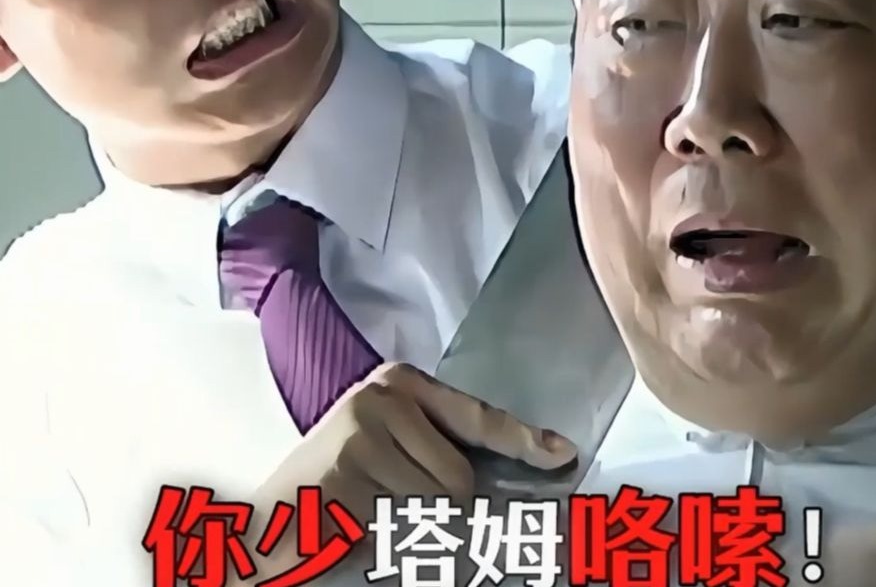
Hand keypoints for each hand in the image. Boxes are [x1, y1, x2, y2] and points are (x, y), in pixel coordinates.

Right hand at [247, 363, 576, 580]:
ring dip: (414, 526)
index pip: (477, 416)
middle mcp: (380, 401)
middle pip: (461, 477)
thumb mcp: (391, 448)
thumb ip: (441, 450)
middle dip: (444, 508)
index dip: (523, 441)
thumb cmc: (340, 486)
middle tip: (392, 506)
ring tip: (369, 514)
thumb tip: (520, 475)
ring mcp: (359, 438)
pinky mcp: (342, 479)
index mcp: (398, 385)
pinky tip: (352, 526)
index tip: (561, 454)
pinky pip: (400, 526)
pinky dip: (385, 539)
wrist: (265, 520)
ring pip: (435, 506)